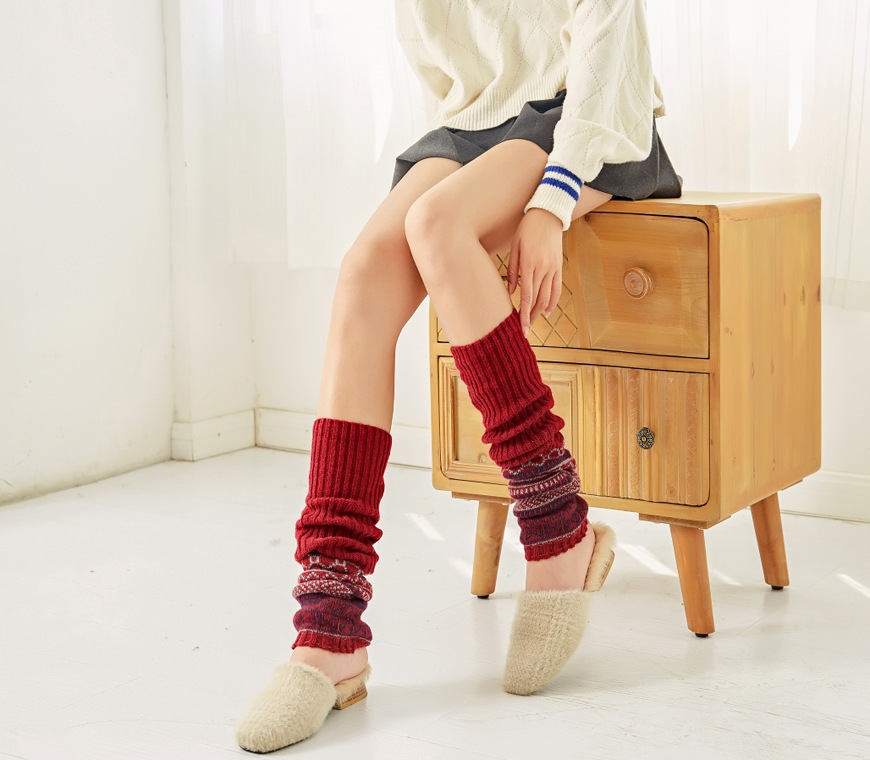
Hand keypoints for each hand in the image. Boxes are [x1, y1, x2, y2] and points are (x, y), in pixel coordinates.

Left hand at [506, 208, 563, 336]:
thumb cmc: (526, 229)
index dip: (524, 315)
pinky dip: (553, 301)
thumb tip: (509, 292)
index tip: (521, 328)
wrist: (548, 214)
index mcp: (529, 264)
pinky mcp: (559, 266)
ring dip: (540, 312)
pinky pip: (557, 288)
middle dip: (531, 317)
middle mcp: (543, 268)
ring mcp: (553, 268)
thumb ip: (512, 270)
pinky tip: (547, 311)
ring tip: (532, 321)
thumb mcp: (514, 247)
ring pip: (548, 297)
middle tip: (524, 329)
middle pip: (538, 300)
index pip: (527, 297)